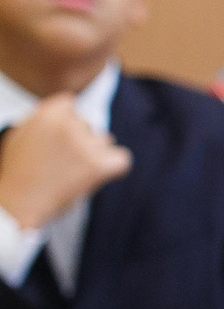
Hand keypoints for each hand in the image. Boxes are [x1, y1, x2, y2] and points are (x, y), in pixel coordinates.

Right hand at [0, 97, 128, 230]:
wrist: (17, 204)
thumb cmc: (16, 172)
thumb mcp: (20, 136)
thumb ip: (43, 120)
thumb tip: (66, 111)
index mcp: (47, 113)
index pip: (70, 104)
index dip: (66, 122)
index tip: (60, 139)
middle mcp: (67, 125)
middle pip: (88, 125)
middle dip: (80, 141)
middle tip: (62, 162)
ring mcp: (84, 145)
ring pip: (105, 141)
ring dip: (95, 155)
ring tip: (72, 173)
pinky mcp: (97, 166)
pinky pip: (123, 159)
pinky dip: (115, 167)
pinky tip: (101, 175)